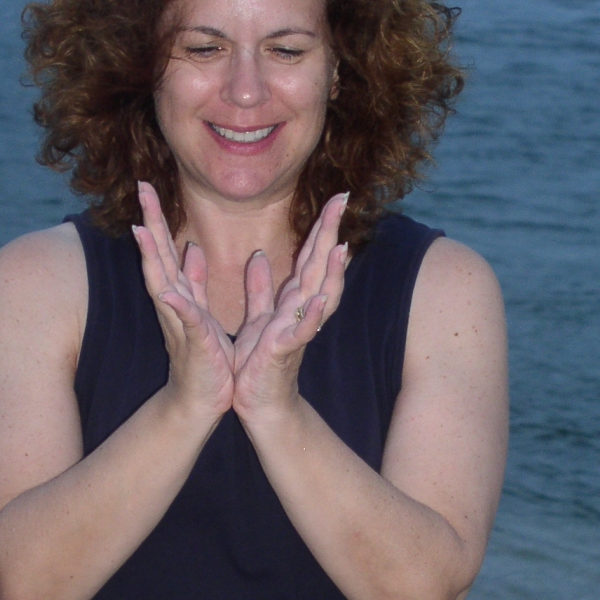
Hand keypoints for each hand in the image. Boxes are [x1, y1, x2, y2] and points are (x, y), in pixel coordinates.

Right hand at [132, 182, 234, 419]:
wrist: (205, 397)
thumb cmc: (207, 356)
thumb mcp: (202, 310)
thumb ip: (196, 280)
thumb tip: (191, 247)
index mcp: (181, 293)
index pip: (165, 249)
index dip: (157, 217)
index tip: (147, 186)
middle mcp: (174, 303)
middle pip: (157, 256)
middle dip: (150, 222)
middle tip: (141, 188)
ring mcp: (181, 322)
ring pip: (163, 283)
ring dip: (152, 257)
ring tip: (142, 229)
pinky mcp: (195, 342)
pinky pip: (186, 321)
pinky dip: (177, 305)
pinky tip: (168, 291)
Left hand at [232, 192, 349, 423]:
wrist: (258, 401)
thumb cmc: (258, 362)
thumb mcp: (257, 317)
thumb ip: (261, 288)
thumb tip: (260, 256)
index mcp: (291, 301)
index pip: (310, 257)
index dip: (321, 227)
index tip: (335, 197)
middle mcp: (300, 311)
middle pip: (320, 266)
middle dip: (330, 233)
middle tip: (342, 200)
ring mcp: (296, 330)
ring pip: (320, 296)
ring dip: (331, 273)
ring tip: (340, 246)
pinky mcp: (285, 351)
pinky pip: (302, 332)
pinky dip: (311, 316)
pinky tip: (318, 301)